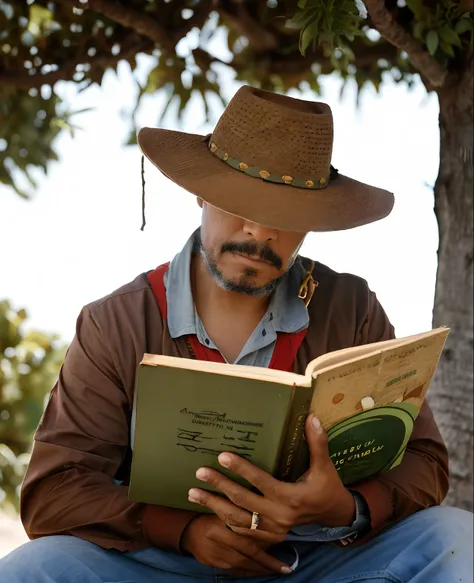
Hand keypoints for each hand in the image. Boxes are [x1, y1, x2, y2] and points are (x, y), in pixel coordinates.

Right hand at [180, 514, 293, 576]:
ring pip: (245, 565)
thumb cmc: (212, 514)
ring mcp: (219, 555)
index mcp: (224, 521)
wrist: (189, 532)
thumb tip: (269, 516)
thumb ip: (243, 512)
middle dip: (269, 561)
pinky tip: (262, 572)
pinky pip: (238, 572)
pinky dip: (251, 572)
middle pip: (250, 551)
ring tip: (280, 571)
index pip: (249, 531)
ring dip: (263, 568)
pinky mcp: (217, 565)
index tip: (283, 539)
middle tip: (286, 567)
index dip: (267, 537)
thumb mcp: (226, 508)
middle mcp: (221, 540)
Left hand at [188, 415, 354, 540]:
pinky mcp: (268, 536)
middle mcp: (279, 515)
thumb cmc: (327, 486)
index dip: (241, 469)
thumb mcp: (325, 466)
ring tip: (193, 492)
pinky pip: (241, 531)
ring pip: (237, 519)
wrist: (333, 516)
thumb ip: (318, 443)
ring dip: (213, 505)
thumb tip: (312, 418)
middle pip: (242, 500)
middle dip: (219, 485)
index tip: (222, 456)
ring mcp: (272, 529)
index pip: (261, 481)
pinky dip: (223, 521)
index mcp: (291, 497)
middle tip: (200, 472)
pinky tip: (207, 510)